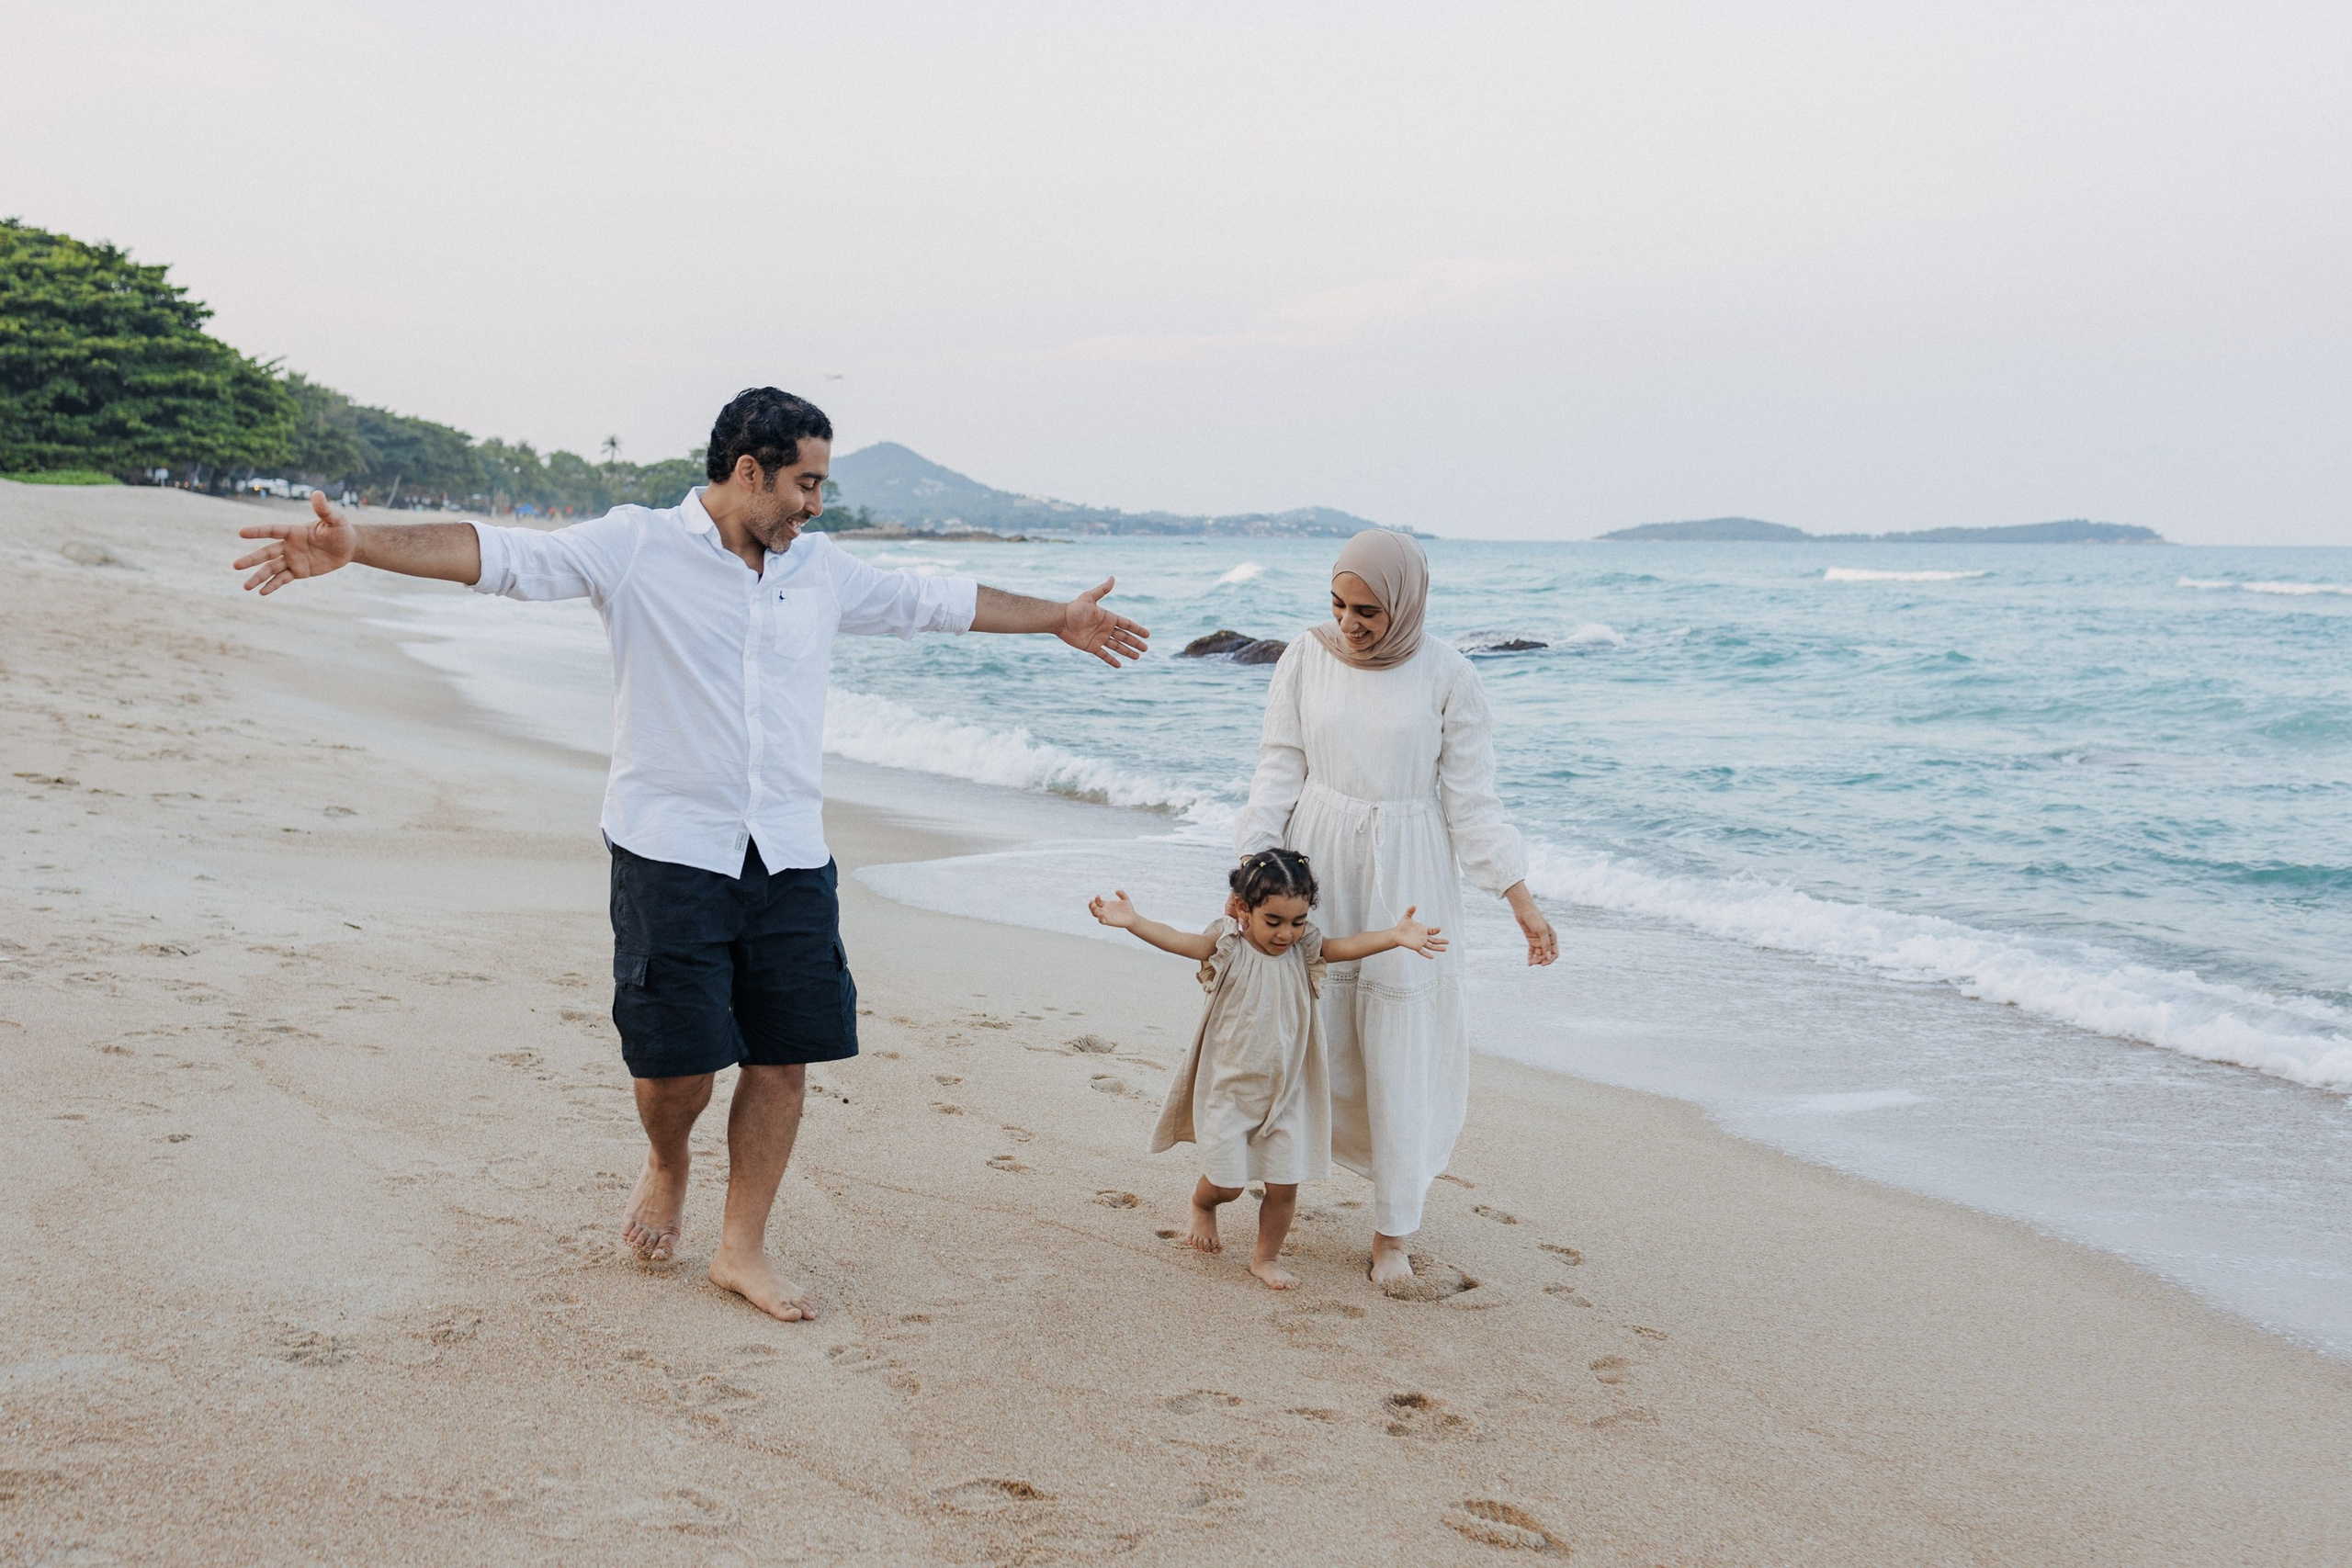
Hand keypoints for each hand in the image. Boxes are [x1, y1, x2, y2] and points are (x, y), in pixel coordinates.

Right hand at [235, 492, 358, 593]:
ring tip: (246, 587)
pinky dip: (273, 585)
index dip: (258, 531)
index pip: (273, 530)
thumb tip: (317, 493)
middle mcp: (289, 545)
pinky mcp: (299, 571)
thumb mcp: (335, 520)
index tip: (241, 533)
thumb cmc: (340, 530)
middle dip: (252, 560)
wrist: (347, 547)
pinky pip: (283, 579)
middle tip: (235, 566)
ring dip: (258, 577)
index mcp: (294, 531)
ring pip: (271, 568)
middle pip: (266, 553)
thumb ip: (324, 509)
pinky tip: (262, 592)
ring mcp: (292, 559)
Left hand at [1058, 578, 1149, 666]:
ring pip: (1117, 646)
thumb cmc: (1074, 608)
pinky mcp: (1091, 647)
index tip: (1147, 634)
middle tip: (1146, 649)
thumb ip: (1102, 590)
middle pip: (1124, 637)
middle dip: (1135, 642)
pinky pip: (1104, 655)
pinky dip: (1111, 660)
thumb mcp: (1089, 598)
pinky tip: (1119, 665)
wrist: (1061, 620)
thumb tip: (1112, 577)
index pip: (1126, 624)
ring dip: (1127, 652)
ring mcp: (1099, 638)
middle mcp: (1105, 628)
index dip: (1137, 629)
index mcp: (1108, 617)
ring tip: (1137, 657)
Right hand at [1088, 890, 1141, 928]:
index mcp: (1107, 905)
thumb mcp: (1125, 899)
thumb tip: (1116, 891)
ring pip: (1095, 914)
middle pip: (1094, 908)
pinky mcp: (1109, 922)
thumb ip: (1122, 894)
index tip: (1098, 896)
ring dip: (1093, 910)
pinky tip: (1101, 914)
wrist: (1133, 918)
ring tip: (1094, 906)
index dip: (1096, 899)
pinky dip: (1100, 918)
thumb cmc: (1128, 909)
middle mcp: (1105, 910)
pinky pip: (1101, 921)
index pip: (1097, 902)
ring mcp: (1106, 916)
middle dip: (1091, 905)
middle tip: (1092, 902)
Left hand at [1389, 905, 1448, 957]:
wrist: (1396, 934)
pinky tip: (1432, 957)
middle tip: (1448, 942)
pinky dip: (1427, 954)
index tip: (1439, 928)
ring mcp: (1420, 942)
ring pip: (1431, 946)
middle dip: (1441, 941)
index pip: (1432, 931)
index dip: (1436, 930)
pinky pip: (1422, 951)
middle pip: (1434, 940)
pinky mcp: (1416, 947)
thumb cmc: (1402, 925)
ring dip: (1438, 948)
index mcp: (1424, 929)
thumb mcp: (1407, 917)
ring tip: (1445, 949)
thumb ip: (1410, 911)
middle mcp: (1424, 937)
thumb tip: (1413, 905)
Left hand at [1504, 882, 1557, 966]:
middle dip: (1541, 960)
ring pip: (1539, 954)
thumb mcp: (1541, 931)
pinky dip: (1531, 956)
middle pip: (1546, 955)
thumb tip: (1549, 957)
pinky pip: (1532, 951)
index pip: (1555, 953)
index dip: (1550, 960)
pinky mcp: (1531, 940)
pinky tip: (1528, 961)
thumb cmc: (1535, 919)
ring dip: (1535, 959)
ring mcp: (1539, 940)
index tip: (1543, 964)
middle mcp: (1547, 940)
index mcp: (1552, 938)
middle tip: (1533, 962)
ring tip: (1530, 963)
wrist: (1524, 911)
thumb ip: (1546, 944)